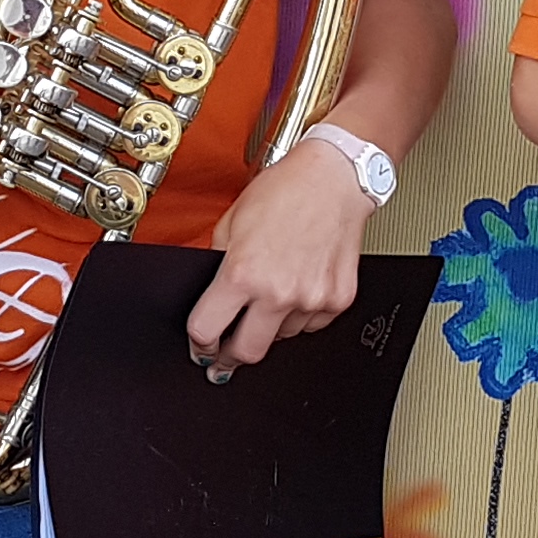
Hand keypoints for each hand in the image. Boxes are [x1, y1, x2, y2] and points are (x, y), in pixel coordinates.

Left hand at [187, 139, 373, 373]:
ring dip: (270, 328)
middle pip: (246, 353)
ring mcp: (311, 299)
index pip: (207, 331)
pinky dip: (300, 315)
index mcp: (243, 273)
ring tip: (271, 296)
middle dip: (229, 358)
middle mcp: (278, 292)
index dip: (198, 342)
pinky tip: (298, 288)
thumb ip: (217, 263)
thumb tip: (211, 297)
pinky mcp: (338, 300)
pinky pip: (311, 325)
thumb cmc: (285, 191)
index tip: (201, 346)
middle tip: (223, 356)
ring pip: (281, 339)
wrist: (333, 179)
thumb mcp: (231, 222)